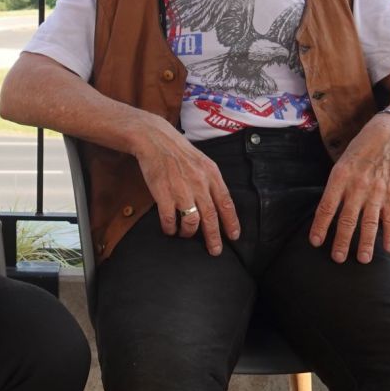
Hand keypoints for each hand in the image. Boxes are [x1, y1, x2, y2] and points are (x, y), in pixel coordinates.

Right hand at [130, 114, 239, 253]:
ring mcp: (181, 189)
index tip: (234, 236)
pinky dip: (170, 228)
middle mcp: (199, 183)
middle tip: (215, 251)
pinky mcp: (163, 193)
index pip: (226, 203)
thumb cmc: (178, 152)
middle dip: (214, 237)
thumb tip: (219, 202)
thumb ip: (210, 181)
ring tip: (185, 234)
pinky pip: (169, 219)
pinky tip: (169, 229)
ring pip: (192, 221)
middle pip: (211, 217)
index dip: (231, 222)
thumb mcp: (202, 162)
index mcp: (211, 175)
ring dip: (189, 232)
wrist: (154, 139)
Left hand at [308, 114, 389, 262]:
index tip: (316, 242)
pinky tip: (388, 248)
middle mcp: (357, 187)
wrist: (387, 136)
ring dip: (366, 244)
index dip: (320, 227)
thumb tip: (327, 212)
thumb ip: (335, 187)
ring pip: (369, 224)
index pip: (326, 208)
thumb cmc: (359, 151)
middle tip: (337, 258)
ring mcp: (377, 192)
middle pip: (347, 220)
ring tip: (363, 259)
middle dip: (342, 242)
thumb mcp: (340, 164)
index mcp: (340, 178)